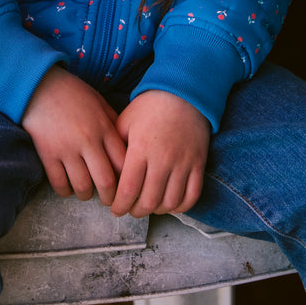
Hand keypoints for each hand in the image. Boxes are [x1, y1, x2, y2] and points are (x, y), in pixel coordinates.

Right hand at [21, 67, 126, 201]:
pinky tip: (67, 187)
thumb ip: (113, 123)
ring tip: (87, 192)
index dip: (127, 180)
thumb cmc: (72, 93)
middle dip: (110, 197)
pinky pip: (59, 183)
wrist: (38, 85)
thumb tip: (127, 143)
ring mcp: (66, 149)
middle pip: (106, 181)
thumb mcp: (99, 102)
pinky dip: (65, 191)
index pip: (124, 163)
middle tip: (109, 201)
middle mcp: (88, 141)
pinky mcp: (47, 154)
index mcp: (104, 128)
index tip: (126, 187)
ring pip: (82, 186)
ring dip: (86, 195)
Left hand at [111, 91, 209, 217]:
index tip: (114, 208)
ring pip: (170, 202)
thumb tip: (106, 173)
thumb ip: (116, 148)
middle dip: (135, 211)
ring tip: (147, 207)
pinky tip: (169, 205)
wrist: (183, 93)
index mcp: (141, 149)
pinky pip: (192, 195)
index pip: (128, 190)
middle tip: (128, 209)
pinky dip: (180, 206)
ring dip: (156, 211)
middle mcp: (163, 160)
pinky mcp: (198, 164)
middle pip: (149, 201)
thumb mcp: (125, 122)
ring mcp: (183, 163)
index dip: (119, 205)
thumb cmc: (149, 107)